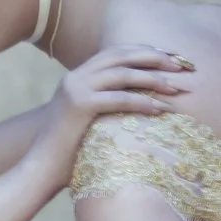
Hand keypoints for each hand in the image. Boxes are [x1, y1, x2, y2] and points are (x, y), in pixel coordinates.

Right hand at [28, 45, 194, 190]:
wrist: (40, 170)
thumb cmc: (68, 154)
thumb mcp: (88, 121)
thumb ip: (106, 105)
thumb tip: (138, 104)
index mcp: (78, 76)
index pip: (116, 53)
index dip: (145, 51)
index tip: (170, 57)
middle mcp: (76, 77)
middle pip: (121, 55)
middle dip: (154, 57)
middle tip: (180, 64)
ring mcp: (76, 88)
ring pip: (122, 73)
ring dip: (152, 78)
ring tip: (174, 87)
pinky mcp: (79, 105)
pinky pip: (119, 98)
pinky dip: (142, 101)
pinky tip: (159, 109)